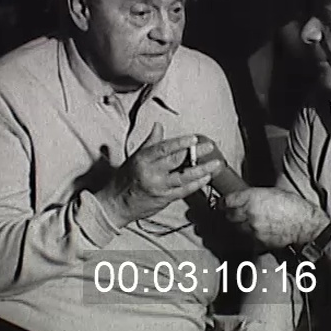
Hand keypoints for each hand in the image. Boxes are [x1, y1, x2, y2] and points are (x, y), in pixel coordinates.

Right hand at [95, 123, 224, 228]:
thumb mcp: (135, 157)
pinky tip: (206, 178)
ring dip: (201, 170)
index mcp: (142, 159)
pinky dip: (196, 184)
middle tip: (210, 147)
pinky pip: (183, 191)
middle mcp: (151, 173)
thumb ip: (150, 142)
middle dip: (196, 153)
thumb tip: (158, 125)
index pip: (163, 148)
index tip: (194, 138)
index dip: (180, 143)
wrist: (115, 205)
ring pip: (183, 177)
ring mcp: (158, 187)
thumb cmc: (124, 179)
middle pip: (177, 161)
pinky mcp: (164, 199)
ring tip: (215, 164)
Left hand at [218, 188, 329, 248]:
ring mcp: (252, 229)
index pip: (227, 201)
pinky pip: (244, 239)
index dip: (222, 202)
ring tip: (241, 223)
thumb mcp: (272, 192)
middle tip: (229, 213)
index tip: (221, 204)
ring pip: (234, 228)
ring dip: (235, 226)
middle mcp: (249, 213)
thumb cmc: (292, 206)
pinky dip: (244, 236)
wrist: (304, 224)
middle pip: (228, 215)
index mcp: (252, 197)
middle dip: (227, 214)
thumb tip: (243, 197)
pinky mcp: (257, 241)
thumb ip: (254, 195)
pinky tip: (250, 232)